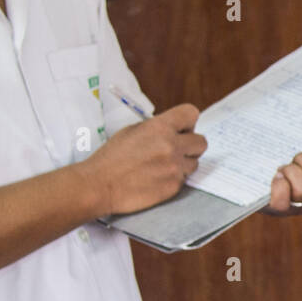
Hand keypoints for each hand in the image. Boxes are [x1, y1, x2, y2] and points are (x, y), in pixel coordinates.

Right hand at [86, 103, 207, 214]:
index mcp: (160, 127)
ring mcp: (174, 167)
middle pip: (201, 142)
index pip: (191, 114)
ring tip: (162, 167)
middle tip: (176, 150)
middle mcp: (171, 145)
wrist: (100, 185)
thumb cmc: (111, 158)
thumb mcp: (132, 131)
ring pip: (194, 163)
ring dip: (182, 164)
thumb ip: (157, 128)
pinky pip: (184, 179)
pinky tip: (157, 179)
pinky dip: (173, 179)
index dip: (188, 123)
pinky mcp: (174, 186)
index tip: (182, 129)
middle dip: (191, 146)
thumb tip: (174, 129)